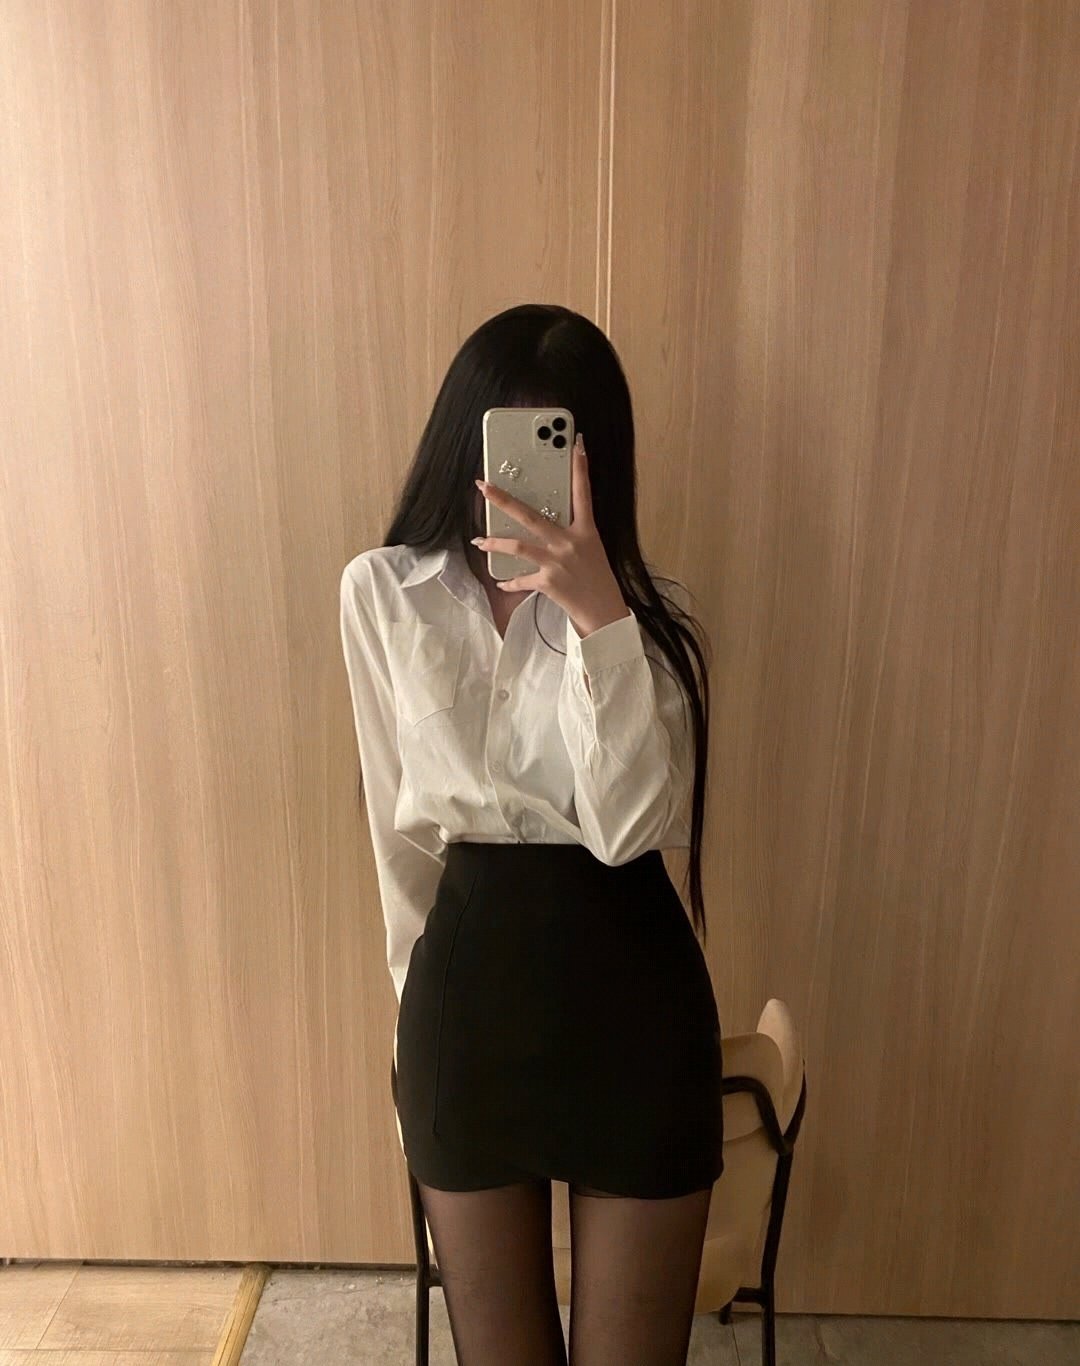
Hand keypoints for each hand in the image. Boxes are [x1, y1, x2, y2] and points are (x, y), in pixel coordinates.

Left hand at [471, 433, 630, 637]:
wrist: (604, 613)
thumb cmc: (598, 580)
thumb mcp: (592, 550)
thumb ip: (572, 534)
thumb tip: (547, 523)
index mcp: (586, 531)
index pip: (583, 493)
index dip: (580, 468)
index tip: (577, 444)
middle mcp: (570, 543)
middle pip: (531, 516)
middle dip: (504, 500)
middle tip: (484, 486)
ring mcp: (557, 562)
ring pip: (518, 546)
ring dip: (495, 542)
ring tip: (479, 540)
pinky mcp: (548, 583)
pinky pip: (521, 580)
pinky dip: (509, 581)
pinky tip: (500, 582)